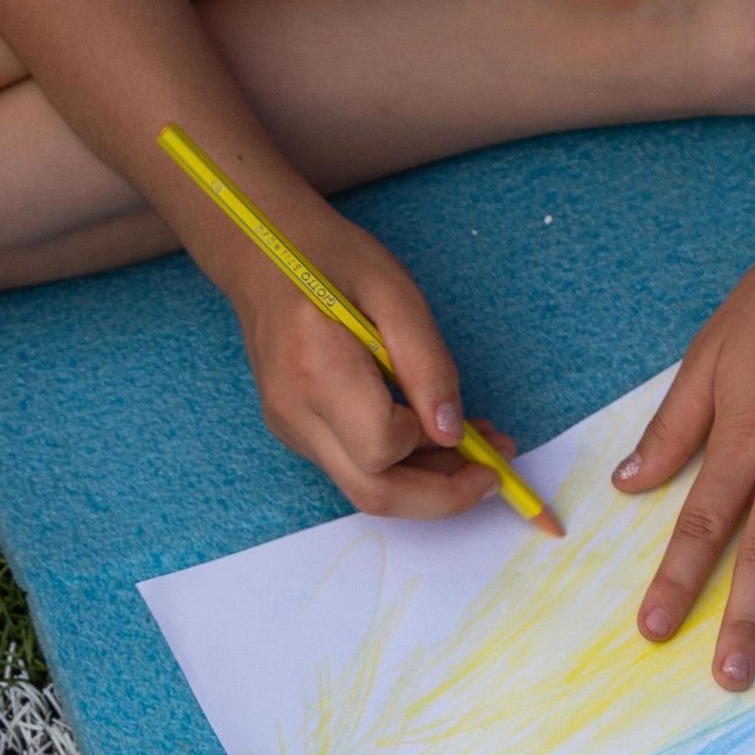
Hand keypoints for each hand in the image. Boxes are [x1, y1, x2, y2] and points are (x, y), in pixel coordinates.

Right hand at [227, 215, 500, 521]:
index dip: (432, 446)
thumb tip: (452, 433)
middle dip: (441, 496)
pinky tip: (429, 432)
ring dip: (427, 480)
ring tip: (474, 443)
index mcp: (317, 371)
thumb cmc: (330, 260)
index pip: (381, 446)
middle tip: (492, 472)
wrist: (261, 258)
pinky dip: (401, 463)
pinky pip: (354, 467)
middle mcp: (296, 414)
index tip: (474, 427)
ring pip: (366, 487)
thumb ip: (427, 364)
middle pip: (373, 492)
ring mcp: (291, 430)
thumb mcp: (395, 292)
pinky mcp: (296, 433)